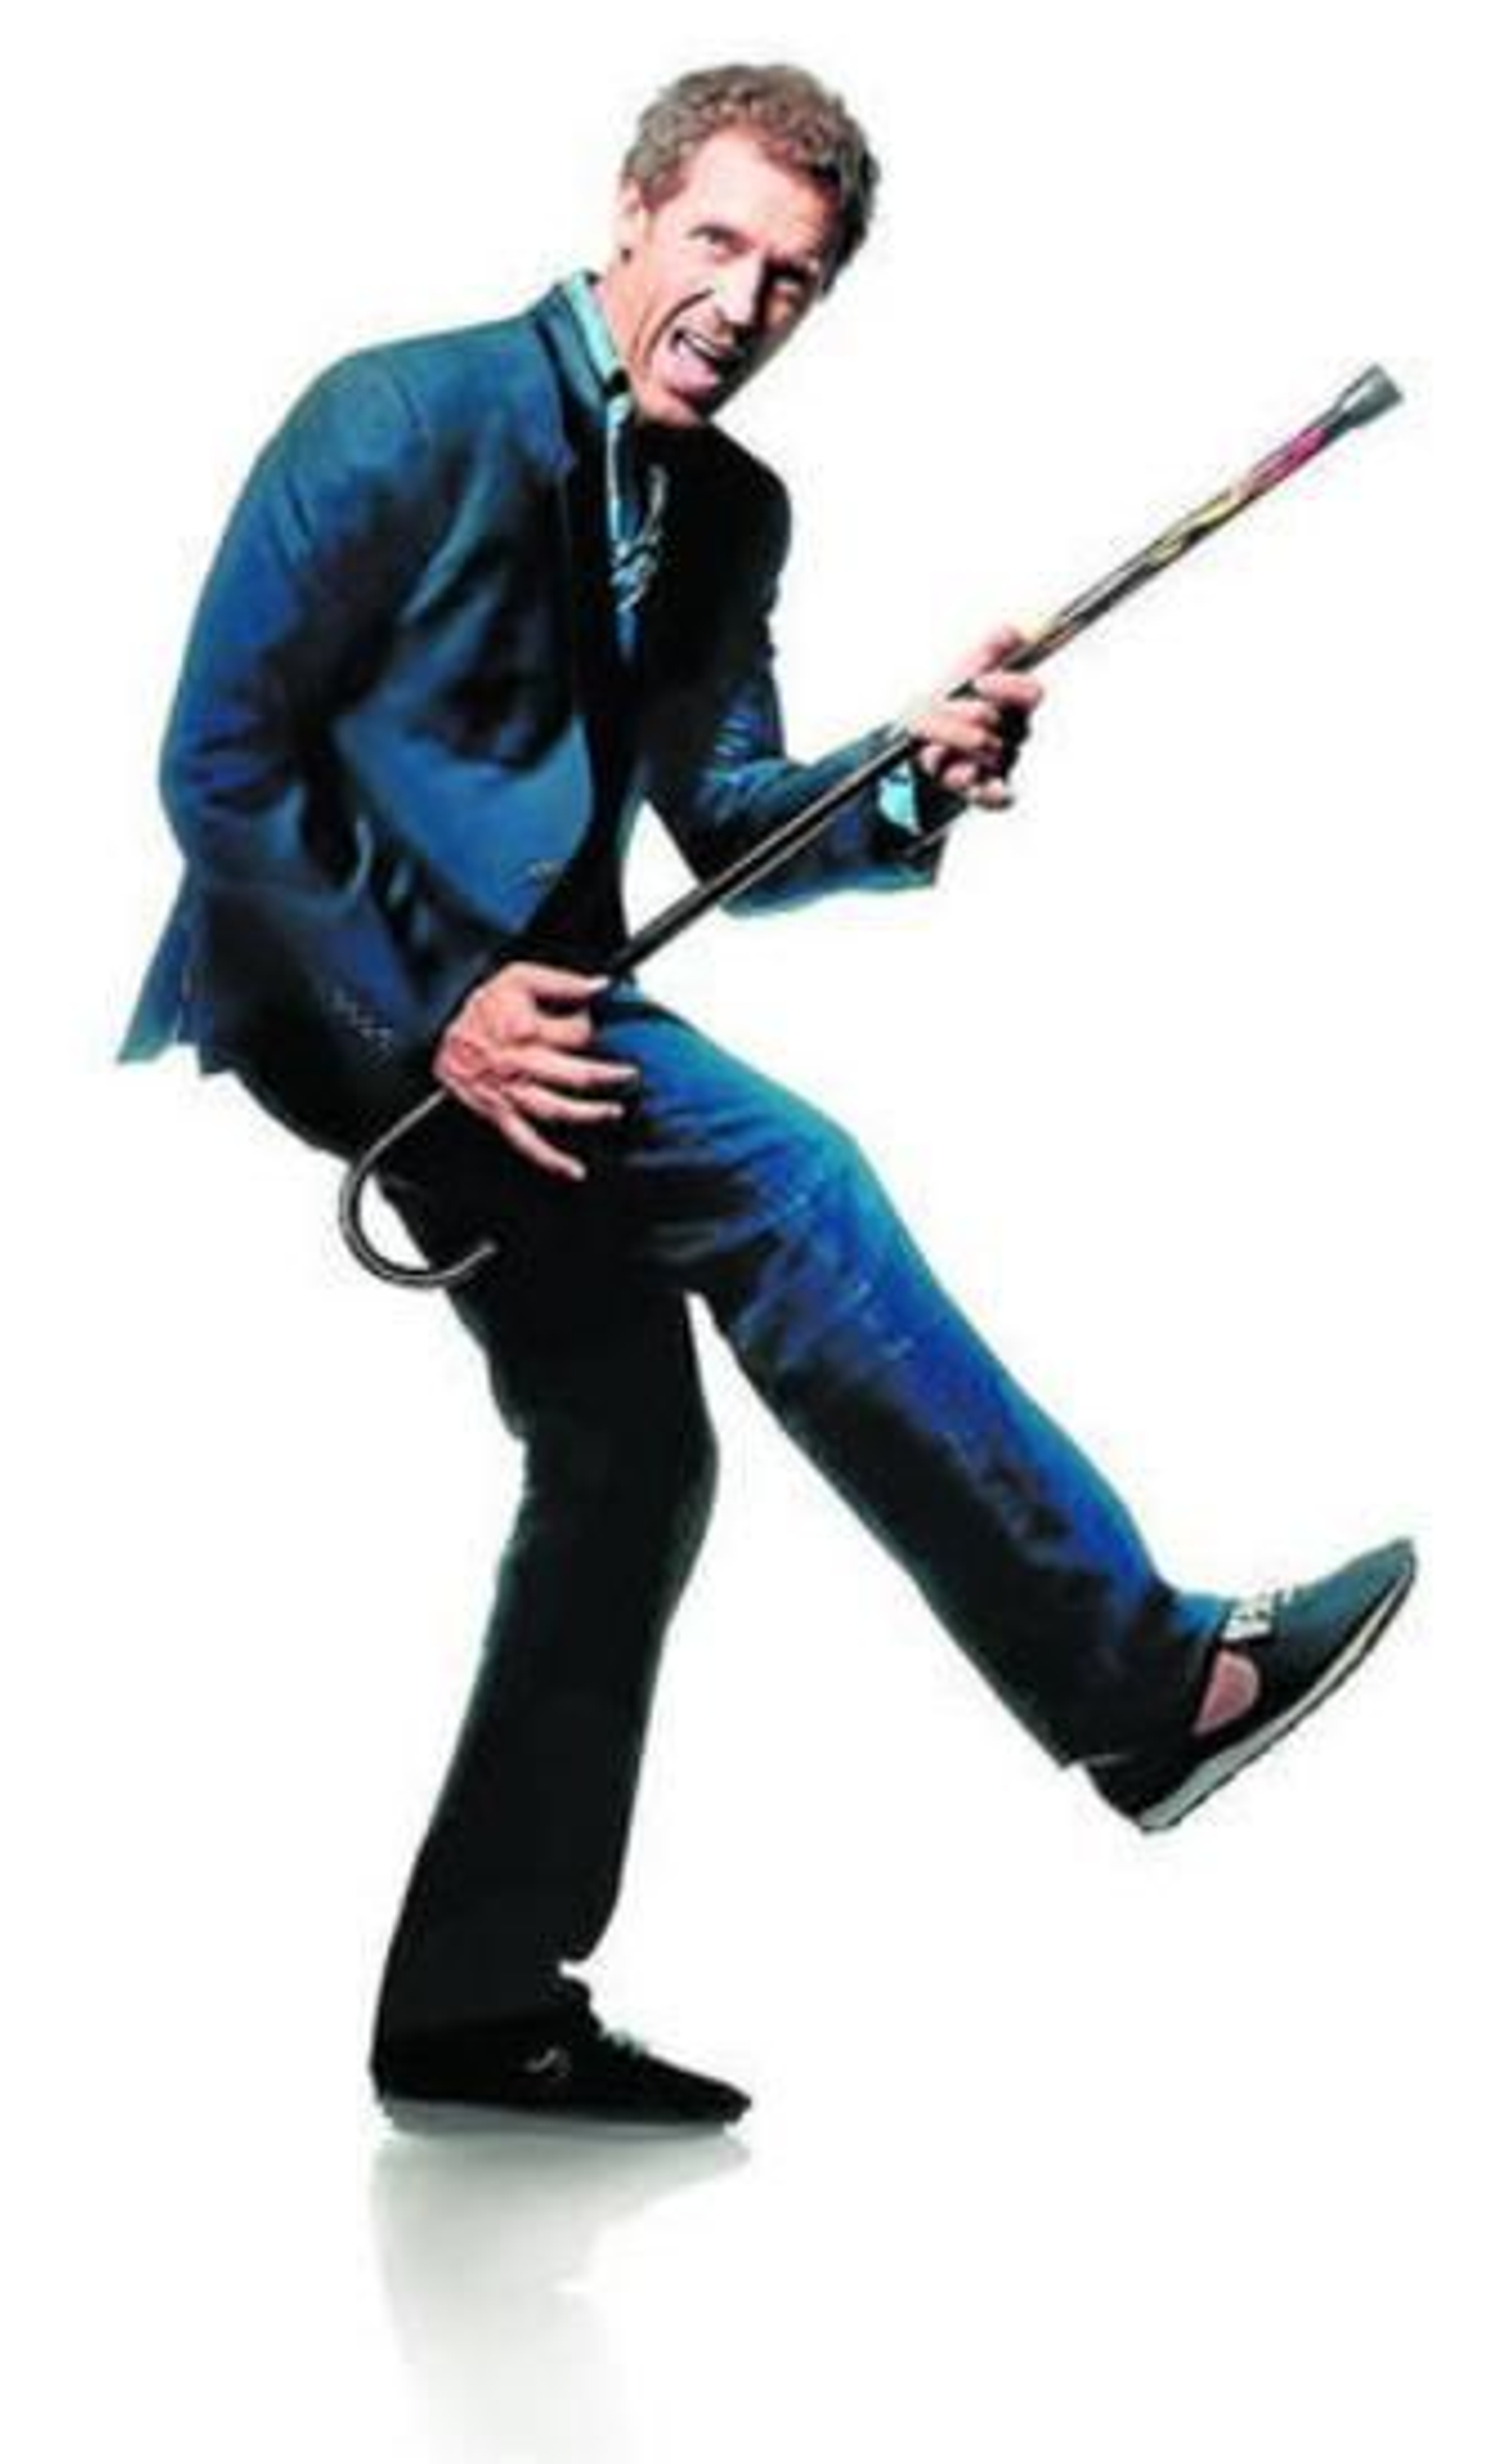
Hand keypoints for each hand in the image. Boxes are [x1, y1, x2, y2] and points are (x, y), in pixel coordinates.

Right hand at [434, 961, 637, 1181]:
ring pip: (559, 1111)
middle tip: (630, 1075)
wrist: (432, 1028)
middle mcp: (521, 1065)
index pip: (578, 1035)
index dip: (592, 1028)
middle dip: (609, 1076)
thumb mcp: (518, 977)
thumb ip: (563, 982)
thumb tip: (601, 985)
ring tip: (614, 1112)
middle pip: (576, 1075)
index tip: (594, 1023)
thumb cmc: (477, 1006)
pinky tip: (574, 1170)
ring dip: (590, 1115)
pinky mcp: (498, 1113)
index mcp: (527, 1031)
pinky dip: (551, 1160)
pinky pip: (527, 1143)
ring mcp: (510, 1093)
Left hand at [904, 625, 1043, 808]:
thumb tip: (1015, 630)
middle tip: (934, 712)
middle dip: (967, 716)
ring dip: (955, 747)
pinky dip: (989, 792)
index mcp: (1011, 704)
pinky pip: (998, 796)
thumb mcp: (958, 674)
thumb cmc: (942, 709)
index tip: (979, 682)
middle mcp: (1012, 735)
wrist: (913, 750)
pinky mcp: (987, 793)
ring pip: (991, 755)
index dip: (1009, 687)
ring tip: (929, 746)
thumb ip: (987, 651)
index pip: (1032, 694)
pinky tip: (969, 777)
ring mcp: (1000, 765)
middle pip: (1005, 724)